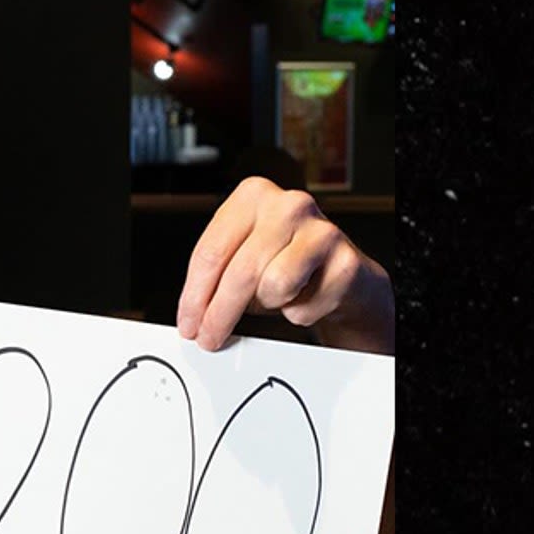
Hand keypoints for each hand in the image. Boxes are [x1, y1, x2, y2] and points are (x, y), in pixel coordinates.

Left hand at [177, 177, 394, 353]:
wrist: (343, 275)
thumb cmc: (285, 263)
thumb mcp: (242, 258)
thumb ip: (215, 276)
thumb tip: (192, 316)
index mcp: (253, 195)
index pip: (211, 252)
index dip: (194, 295)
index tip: (187, 324)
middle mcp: (289, 205)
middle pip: (239, 272)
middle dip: (219, 314)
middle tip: (208, 338)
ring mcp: (322, 231)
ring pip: (273, 287)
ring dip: (268, 304)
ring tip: (277, 294)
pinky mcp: (347, 263)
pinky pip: (303, 308)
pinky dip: (298, 313)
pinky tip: (306, 296)